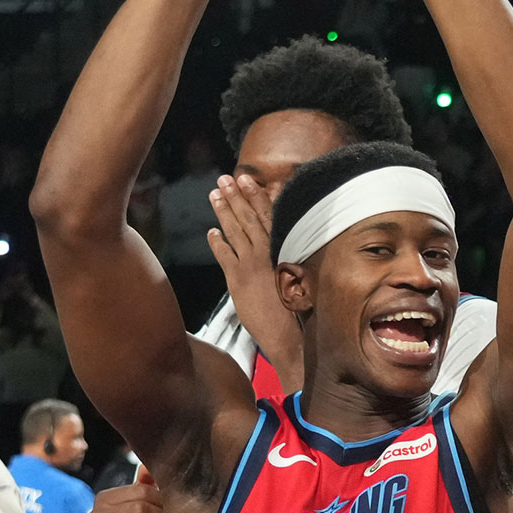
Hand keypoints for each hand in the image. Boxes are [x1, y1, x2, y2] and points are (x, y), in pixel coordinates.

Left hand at [207, 175, 303, 383]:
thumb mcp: (299, 275)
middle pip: (249, 218)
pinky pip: (224, 255)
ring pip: (235, 231)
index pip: (269, 215)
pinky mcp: (238, 280)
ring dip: (224, 211)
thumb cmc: (300, 308)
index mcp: (284, 249)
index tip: (247, 179)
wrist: (290, 334)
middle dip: (237, 197)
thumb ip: (288, 257)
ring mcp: (252, 265)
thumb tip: (284, 245)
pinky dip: (217, 243)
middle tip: (225, 178)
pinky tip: (211, 232)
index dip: (256, 196)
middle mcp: (267, 253)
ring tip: (214, 194)